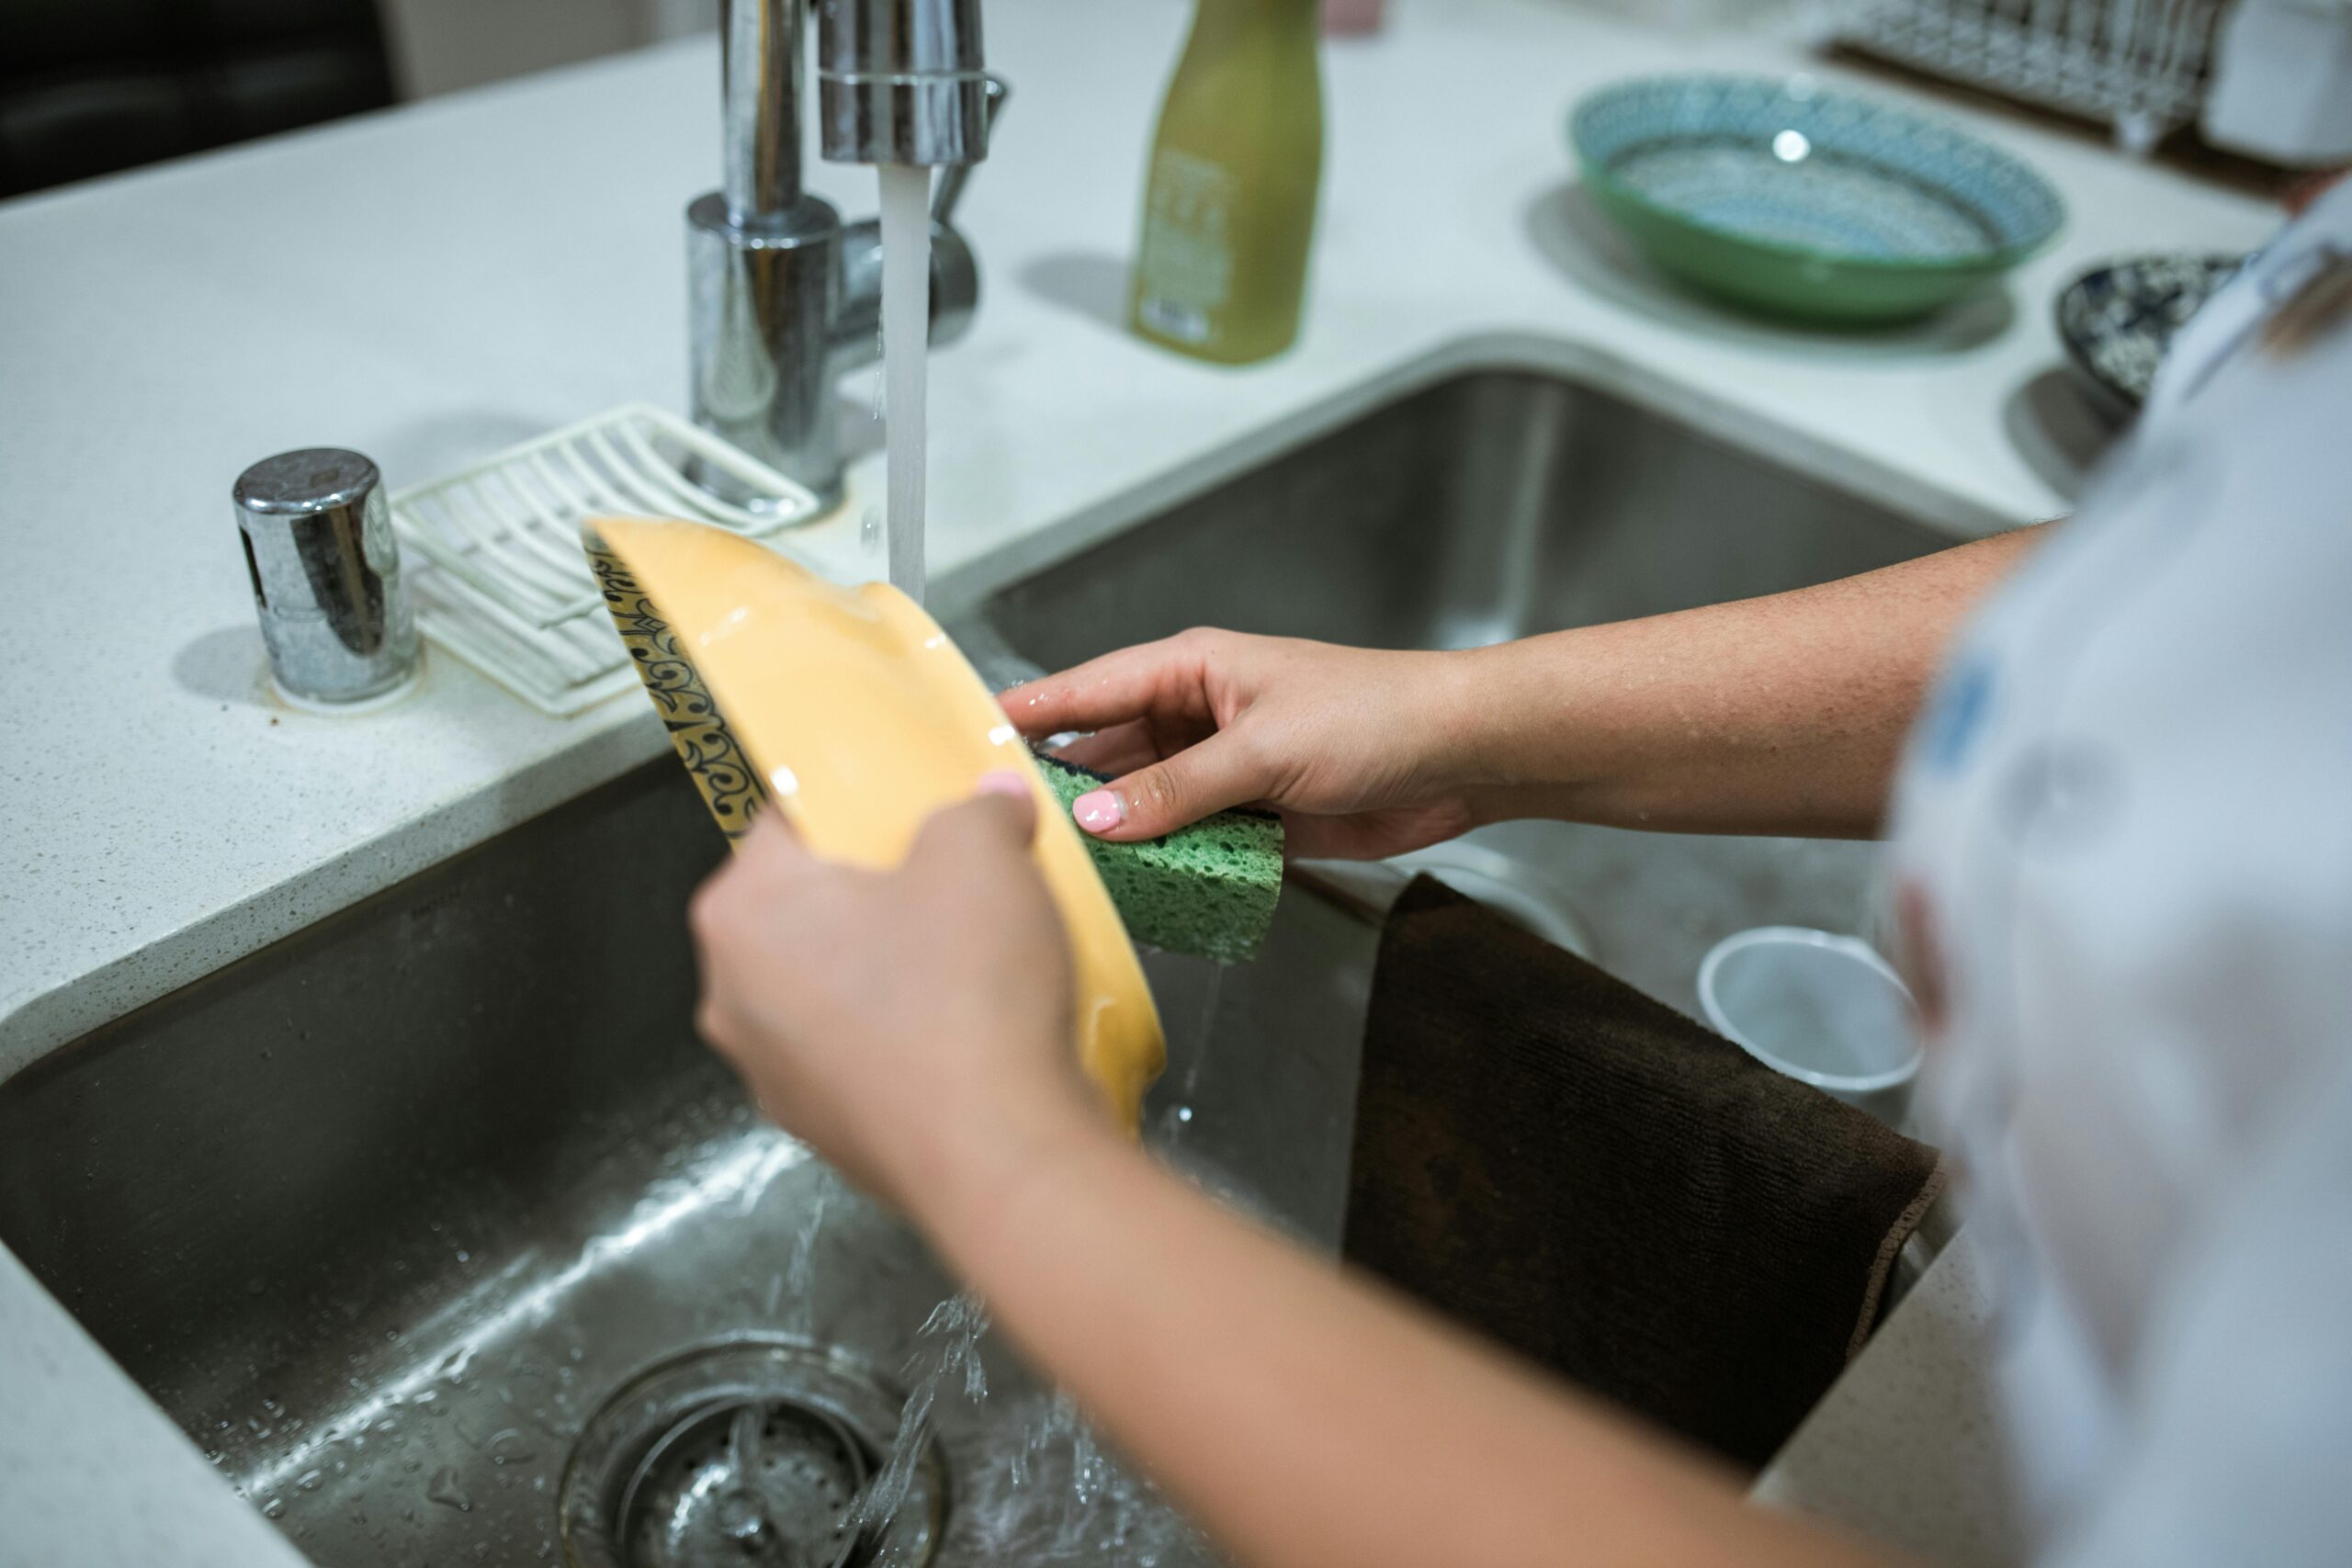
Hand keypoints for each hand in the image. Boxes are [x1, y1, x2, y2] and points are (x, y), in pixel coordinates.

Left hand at [688, 777, 1107, 1218]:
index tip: (916, 807)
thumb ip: (977, 809)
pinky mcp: (822, 1133)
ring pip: (833, 987)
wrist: (999, 1158)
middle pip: (805, 909)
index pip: (786, 821)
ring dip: (889, 967)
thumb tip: (990, 800)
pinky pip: (861, 1055)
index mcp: (740, 912)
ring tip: (973, 960)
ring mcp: (770, 1076)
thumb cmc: (966, 991)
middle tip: (955, 880)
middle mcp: (729, 995)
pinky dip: (904, 1036)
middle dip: (875, 890)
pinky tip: (969, 1034)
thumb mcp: (982, 855)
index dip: (857, 803)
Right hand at [999, 629, 1488, 858]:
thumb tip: (1099, 818)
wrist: (1460, 758)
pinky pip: (1190, 843)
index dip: (1029, 714)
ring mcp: (1223, 769)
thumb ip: (1179, 789)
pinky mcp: (1252, 817)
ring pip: (1145, 806)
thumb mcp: (1265, 750)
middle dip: (1066, 791)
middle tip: (1006, 831)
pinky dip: (1167, 866)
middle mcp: (1198, 715)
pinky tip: (1134, 893)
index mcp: (1192, 669)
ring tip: (1058, 873)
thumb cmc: (1376, 715)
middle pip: (1109, 755)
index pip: (1089, 689)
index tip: (967, 736)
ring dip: (1117, 838)